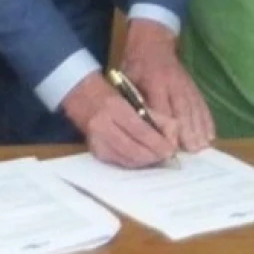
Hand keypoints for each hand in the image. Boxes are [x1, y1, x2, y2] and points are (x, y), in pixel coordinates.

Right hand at [62, 71, 179, 167]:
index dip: (156, 142)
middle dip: (152, 155)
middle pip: (132, 148)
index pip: (139, 129)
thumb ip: (153, 114)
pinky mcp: (95, 150)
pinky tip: (143, 160)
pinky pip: (117, 161)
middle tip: (167, 156)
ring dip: (144, 161)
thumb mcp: (133, 97)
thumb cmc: (111, 92)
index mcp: (114, 108)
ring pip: (125, 158)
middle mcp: (103, 125)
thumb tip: (172, 132)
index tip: (171, 149)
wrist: (81, 95)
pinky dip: (133, 162)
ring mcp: (96, 140)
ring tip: (158, 158)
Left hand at [122, 19, 215, 151]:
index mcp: (154, 80)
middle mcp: (173, 82)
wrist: (152, 43)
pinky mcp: (193, 85)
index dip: (166, 126)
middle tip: (192, 150)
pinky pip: (202, 103)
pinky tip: (211, 133)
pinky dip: (207, 119)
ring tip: (202, 146)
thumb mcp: (128, 81)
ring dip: (200, 127)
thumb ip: (136, 102)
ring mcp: (186, 83)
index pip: (161, 106)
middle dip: (188, 130)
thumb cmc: (136, 66)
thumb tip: (142, 128)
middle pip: (182, 108)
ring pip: (194, 106)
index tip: (170, 146)